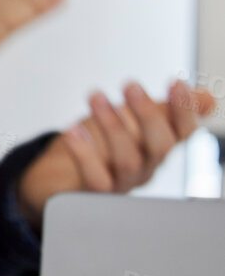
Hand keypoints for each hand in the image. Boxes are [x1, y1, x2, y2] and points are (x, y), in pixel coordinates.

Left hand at [25, 81, 216, 209]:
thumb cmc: (107, 148)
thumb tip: (208, 99)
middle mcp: (146, 167)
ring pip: (127, 161)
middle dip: (148, 115)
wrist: (66, 179)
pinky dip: (85, 155)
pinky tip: (73, 131)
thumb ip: (169, 111)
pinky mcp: (93, 192)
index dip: (183, 110)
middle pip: (160, 148)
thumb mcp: (140, 123)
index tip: (176, 83)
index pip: (182, 132)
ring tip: (96, 96)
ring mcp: (122, 182)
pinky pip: (96, 179)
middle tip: (131, 85)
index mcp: (158, 147)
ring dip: (112, 126)